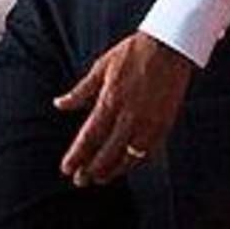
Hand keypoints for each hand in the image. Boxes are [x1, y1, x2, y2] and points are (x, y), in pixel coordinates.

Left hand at [55, 32, 193, 186]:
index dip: (77, 155)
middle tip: (80, 181)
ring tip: (100, 179)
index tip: (66, 169)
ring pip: (128, 155)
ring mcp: (149, 121)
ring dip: (113, 169)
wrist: (170, 47)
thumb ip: (80, 92)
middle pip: (107, 151)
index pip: (89, 136)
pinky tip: (125, 166)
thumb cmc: (132, 54)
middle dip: (92, 169)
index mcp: (109, 100)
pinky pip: (148, 149)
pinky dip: (135, 161)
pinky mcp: (165, 122)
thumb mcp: (100, 68)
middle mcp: (129, 115)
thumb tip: (59, 104)